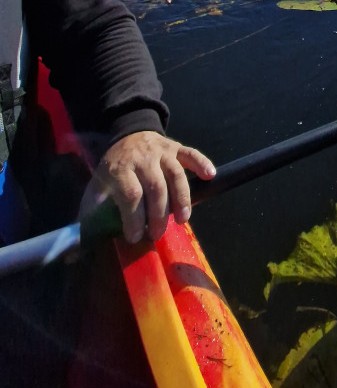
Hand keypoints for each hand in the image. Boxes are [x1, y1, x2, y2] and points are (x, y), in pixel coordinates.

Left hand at [81, 131, 215, 242]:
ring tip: (183, 219)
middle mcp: (142, 158)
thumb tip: (75, 253)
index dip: (135, 217)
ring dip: (182, 197)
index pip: (130, 194)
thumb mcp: (95, 189)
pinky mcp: (176, 147)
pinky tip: (210, 176)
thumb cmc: (111, 170)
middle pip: (155, 187)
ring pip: (176, 174)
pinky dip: (202, 163)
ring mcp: (162, 151)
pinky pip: (191, 153)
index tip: (136, 236)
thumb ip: (89, 217)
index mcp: (120, 169)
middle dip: (158, 214)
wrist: (126, 134)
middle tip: (158, 234)